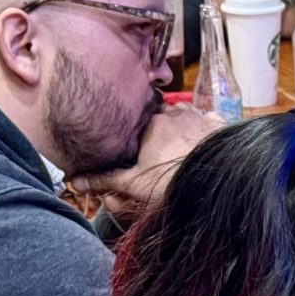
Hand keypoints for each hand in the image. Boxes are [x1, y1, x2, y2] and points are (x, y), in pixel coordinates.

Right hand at [68, 103, 222, 222]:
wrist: (218, 181)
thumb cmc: (173, 181)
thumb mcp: (133, 183)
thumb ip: (104, 179)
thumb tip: (75, 181)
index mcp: (151, 122)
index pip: (134, 119)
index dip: (131, 132)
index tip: (132, 147)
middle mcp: (173, 111)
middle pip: (158, 115)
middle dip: (154, 127)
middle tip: (153, 149)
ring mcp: (198, 116)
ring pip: (181, 113)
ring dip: (176, 124)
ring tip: (174, 144)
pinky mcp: (219, 124)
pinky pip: (206, 118)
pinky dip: (202, 126)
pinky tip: (200, 138)